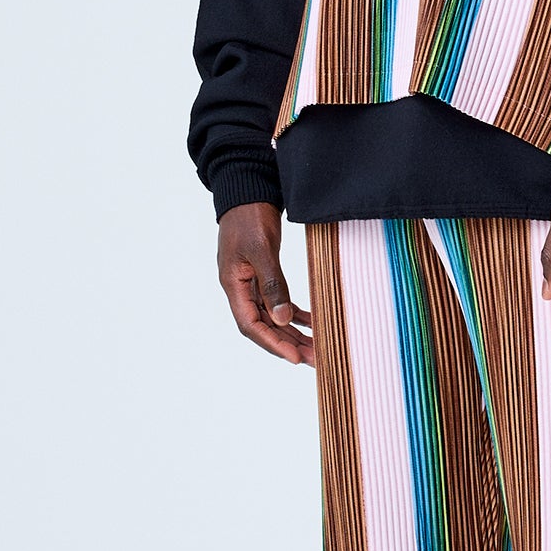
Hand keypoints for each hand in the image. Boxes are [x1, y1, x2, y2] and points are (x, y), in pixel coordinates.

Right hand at [217, 201, 314, 366]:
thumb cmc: (249, 216)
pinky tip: (312, 322)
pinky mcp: (262, 274)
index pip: (251, 325)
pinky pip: (278, 301)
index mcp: (233, 285)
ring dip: (293, 332)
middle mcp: (240, 289)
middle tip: (315, 358)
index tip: (295, 358)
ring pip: (273, 316)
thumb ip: (272, 283)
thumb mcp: (261, 249)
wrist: (248, 191)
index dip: (273, 343)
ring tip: (317, 347)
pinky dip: (294, 313)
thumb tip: (283, 318)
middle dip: (289, 343)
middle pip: (264, 326)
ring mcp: (251, 283)